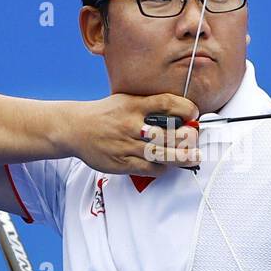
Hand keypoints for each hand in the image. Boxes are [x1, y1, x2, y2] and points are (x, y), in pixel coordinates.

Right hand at [65, 93, 200, 175]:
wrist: (75, 129)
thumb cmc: (105, 115)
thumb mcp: (126, 101)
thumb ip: (149, 106)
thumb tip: (180, 114)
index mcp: (134, 105)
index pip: (166, 103)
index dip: (185, 109)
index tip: (194, 113)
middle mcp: (131, 125)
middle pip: (168, 133)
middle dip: (187, 138)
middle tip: (195, 139)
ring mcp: (126, 145)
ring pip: (161, 155)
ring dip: (182, 157)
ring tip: (193, 157)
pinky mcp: (121, 163)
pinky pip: (149, 168)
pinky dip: (162, 167)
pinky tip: (166, 164)